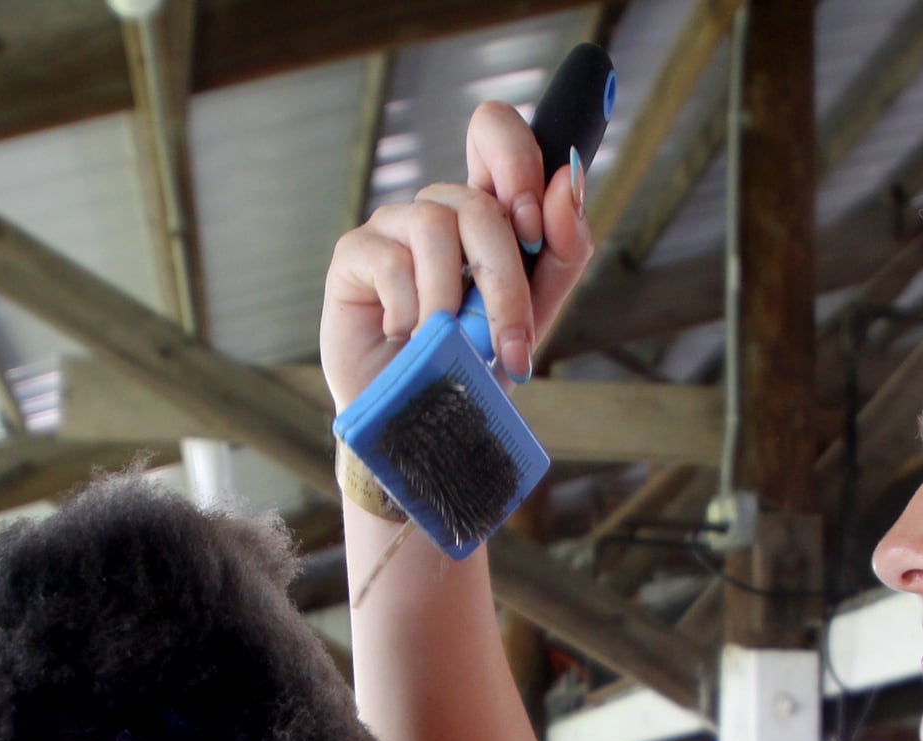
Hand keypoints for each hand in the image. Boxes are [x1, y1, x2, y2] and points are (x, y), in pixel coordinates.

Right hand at [320, 100, 595, 410]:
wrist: (417, 424)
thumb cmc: (470, 367)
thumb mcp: (533, 315)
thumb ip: (561, 252)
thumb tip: (568, 181)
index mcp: (484, 212)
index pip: (494, 133)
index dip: (517, 161)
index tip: (533, 227)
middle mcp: (438, 210)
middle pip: (477, 203)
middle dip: (503, 281)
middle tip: (510, 344)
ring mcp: (392, 227)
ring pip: (436, 226)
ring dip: (452, 301)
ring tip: (447, 344)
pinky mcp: (353, 253)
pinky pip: (393, 262)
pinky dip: (411, 313)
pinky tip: (405, 337)